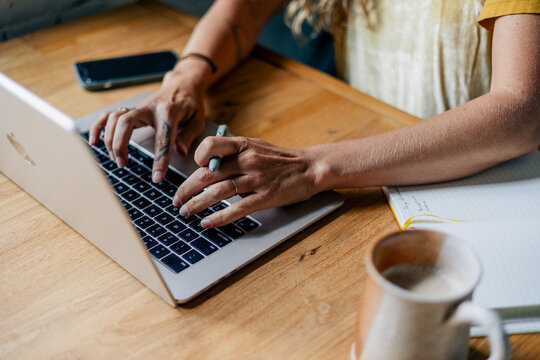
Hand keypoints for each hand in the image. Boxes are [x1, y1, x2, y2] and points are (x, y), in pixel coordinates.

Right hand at [89, 68, 205, 182]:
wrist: (183, 84)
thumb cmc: (191, 103)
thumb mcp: (198, 119)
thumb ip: (188, 136)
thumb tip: (179, 153)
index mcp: (170, 111)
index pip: (163, 137)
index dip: (160, 158)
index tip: (157, 177)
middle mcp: (150, 107)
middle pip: (126, 122)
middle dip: (120, 145)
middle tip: (122, 164)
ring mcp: (138, 107)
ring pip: (115, 119)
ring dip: (110, 139)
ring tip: (116, 159)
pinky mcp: (131, 109)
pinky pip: (109, 115)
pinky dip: (98, 127)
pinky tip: (94, 141)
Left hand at [173, 136, 320, 227]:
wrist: (310, 167)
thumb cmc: (281, 158)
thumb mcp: (256, 146)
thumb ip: (233, 154)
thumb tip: (207, 166)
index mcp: (243, 144)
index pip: (210, 146)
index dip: (197, 158)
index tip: (193, 171)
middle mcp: (247, 160)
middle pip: (207, 174)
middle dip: (187, 189)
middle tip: (176, 200)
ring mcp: (256, 179)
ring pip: (218, 192)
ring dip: (197, 204)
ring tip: (186, 213)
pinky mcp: (265, 196)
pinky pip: (237, 209)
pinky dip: (219, 217)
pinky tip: (208, 223)